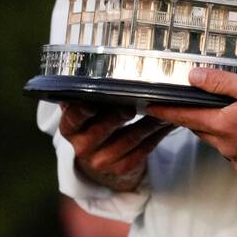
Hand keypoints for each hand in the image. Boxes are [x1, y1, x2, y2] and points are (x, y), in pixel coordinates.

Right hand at [57, 103, 175, 192]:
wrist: (102, 158)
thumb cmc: (96, 124)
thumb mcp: (86, 113)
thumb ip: (87, 96)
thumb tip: (97, 69)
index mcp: (70, 129)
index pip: (73, 118)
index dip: (83, 109)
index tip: (95, 99)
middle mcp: (82, 147)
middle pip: (102, 129)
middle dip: (119, 114)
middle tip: (132, 102)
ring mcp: (102, 161)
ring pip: (129, 138)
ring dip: (149, 121)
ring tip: (163, 106)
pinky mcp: (122, 168)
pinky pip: (143, 149)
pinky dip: (157, 133)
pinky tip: (166, 122)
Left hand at [145, 68, 236, 173]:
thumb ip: (220, 82)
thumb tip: (192, 78)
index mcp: (222, 124)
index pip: (185, 116)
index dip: (166, 110)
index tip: (149, 106)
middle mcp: (225, 146)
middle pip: (201, 128)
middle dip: (198, 115)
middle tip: (201, 101)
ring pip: (217, 140)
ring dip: (220, 127)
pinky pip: (233, 151)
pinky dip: (236, 139)